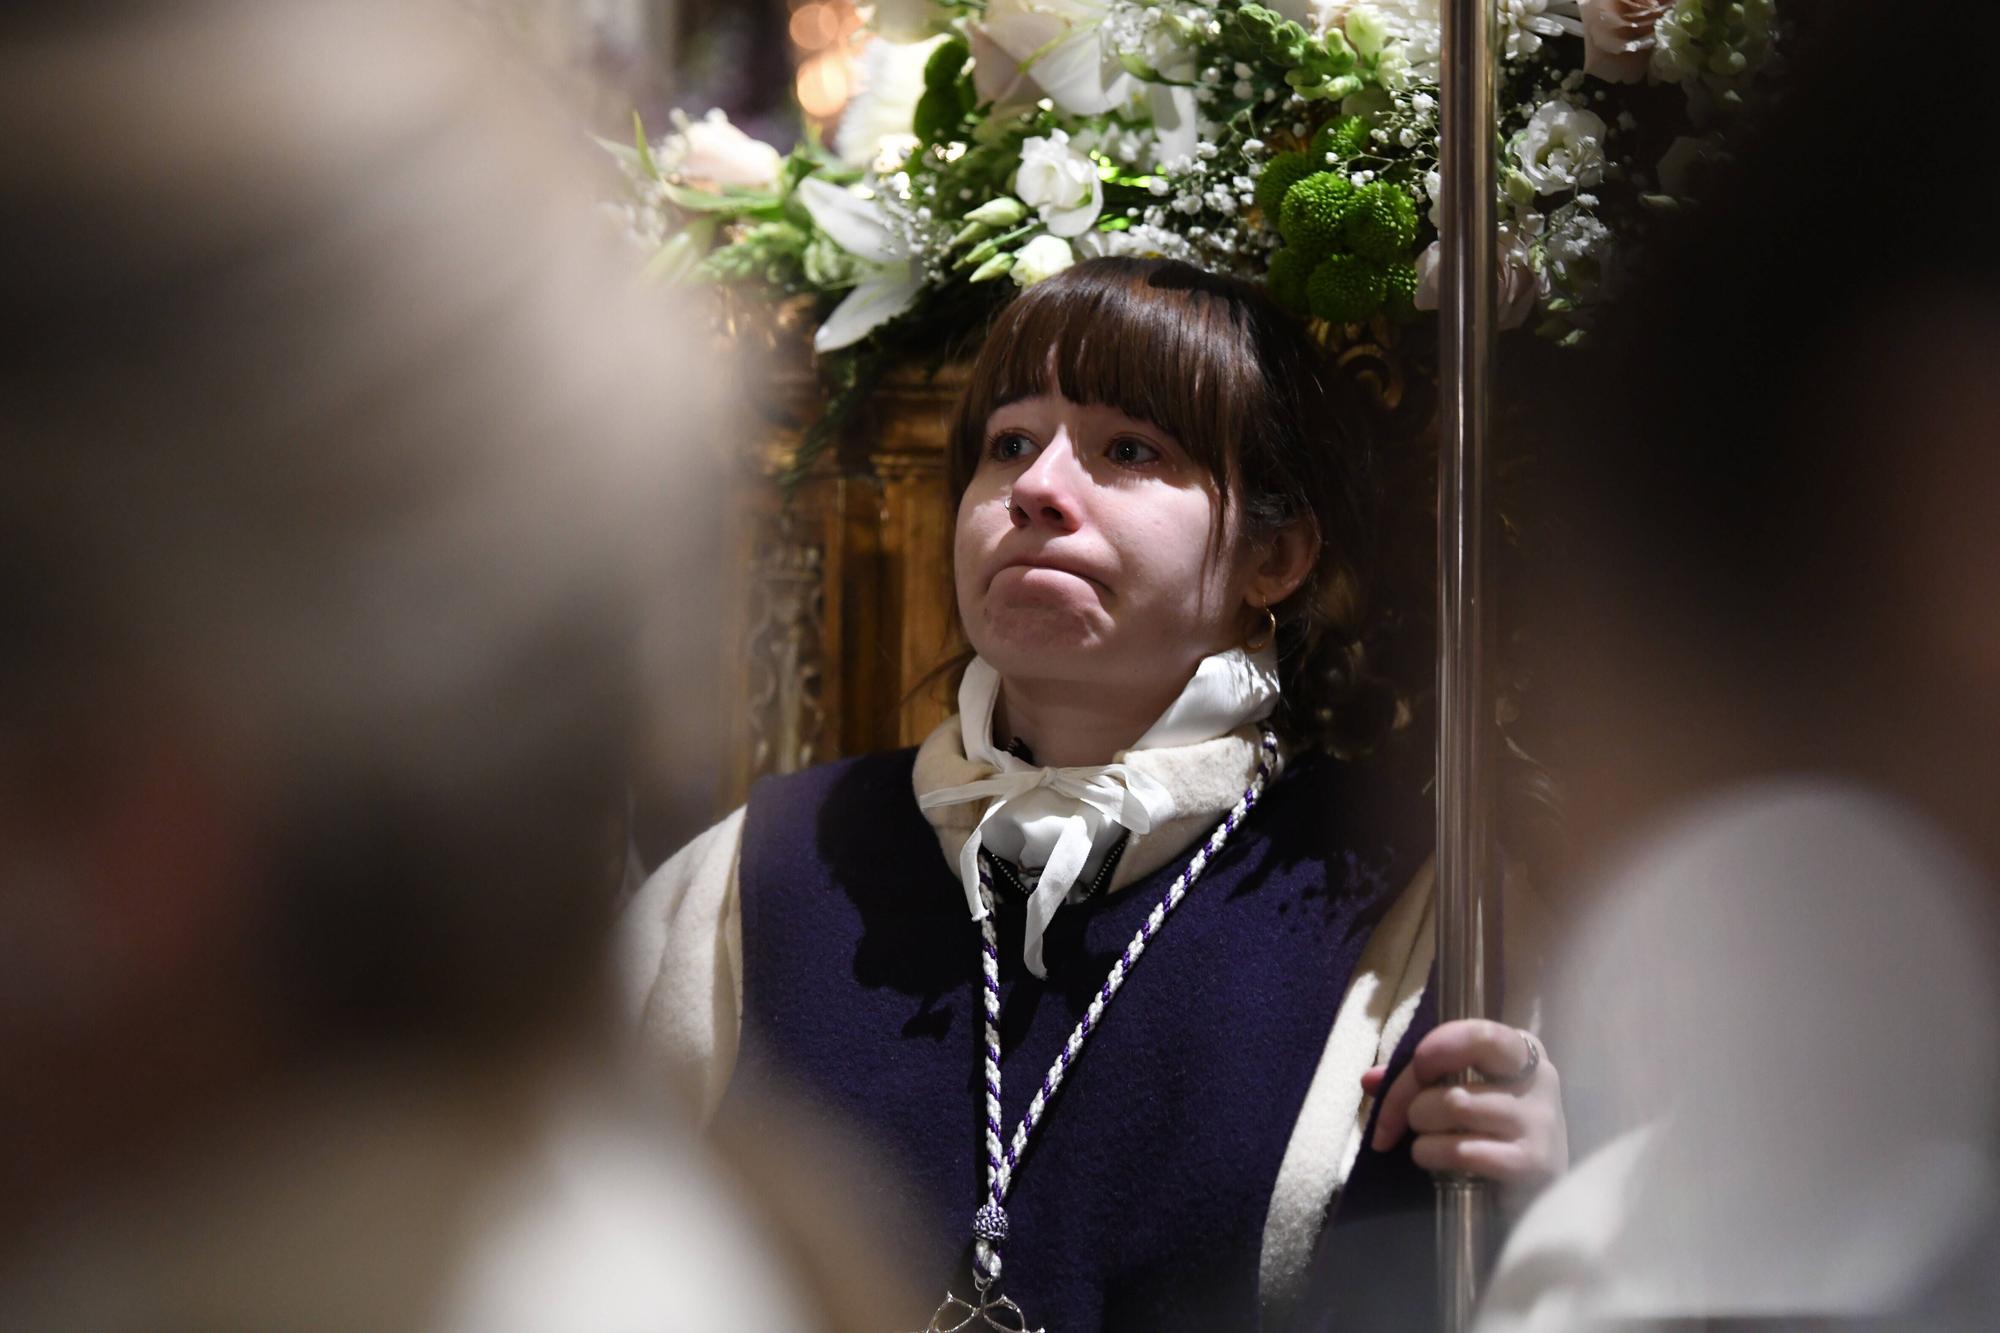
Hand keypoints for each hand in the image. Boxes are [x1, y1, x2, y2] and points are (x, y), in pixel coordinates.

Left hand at [1360, 1019, 1566, 1192]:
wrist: (1535, 1193)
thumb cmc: (1489, 1130)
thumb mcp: (1457, 1091)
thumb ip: (1415, 1079)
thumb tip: (1370, 1080)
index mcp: (1521, 1051)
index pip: (1478, 1035)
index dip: (1436, 1049)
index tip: (1414, 1068)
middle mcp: (1538, 1081)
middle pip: (1455, 1076)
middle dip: (1409, 1096)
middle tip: (1398, 1119)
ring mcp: (1539, 1124)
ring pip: (1454, 1107)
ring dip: (1421, 1128)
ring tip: (1425, 1140)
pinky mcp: (1532, 1165)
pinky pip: (1461, 1150)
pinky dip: (1432, 1154)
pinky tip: (1434, 1160)